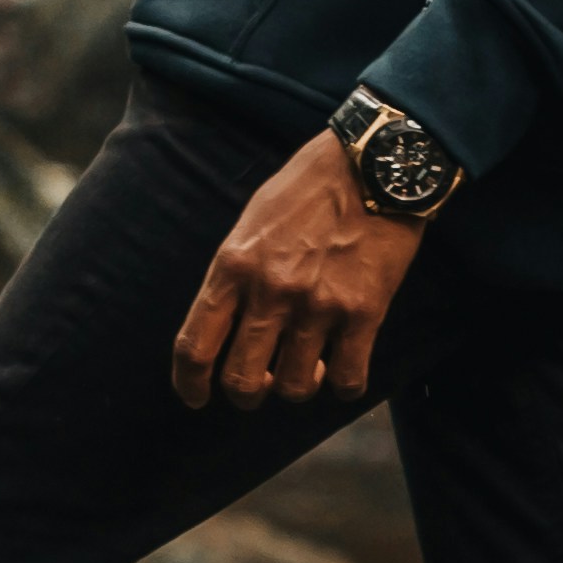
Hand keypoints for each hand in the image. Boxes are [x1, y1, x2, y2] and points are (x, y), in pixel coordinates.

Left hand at [172, 127, 430, 413]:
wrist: (373, 164)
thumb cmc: (308, 187)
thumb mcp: (252, 221)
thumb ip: (235, 271)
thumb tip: (225, 322)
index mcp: (233, 265)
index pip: (194, 345)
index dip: (189, 385)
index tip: (197, 398)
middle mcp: (270, 290)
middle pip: (241, 381)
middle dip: (247, 394)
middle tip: (260, 384)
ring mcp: (318, 304)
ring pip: (294, 387)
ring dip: (298, 386)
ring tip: (309, 366)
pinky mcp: (364, 312)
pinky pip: (347, 380)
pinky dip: (342, 385)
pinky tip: (342, 369)